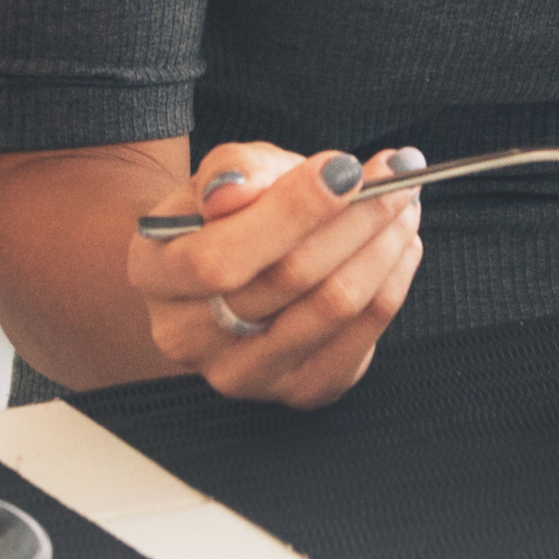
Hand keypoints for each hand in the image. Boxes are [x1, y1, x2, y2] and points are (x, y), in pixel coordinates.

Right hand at [126, 142, 424, 406]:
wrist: (229, 272)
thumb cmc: (227, 214)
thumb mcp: (220, 176)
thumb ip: (231, 171)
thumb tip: (236, 192)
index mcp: (154, 272)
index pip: (220, 255)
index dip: (291, 211)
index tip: (346, 167)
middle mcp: (187, 336)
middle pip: (289, 279)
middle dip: (357, 218)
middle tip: (398, 175)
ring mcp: (244, 374)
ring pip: (334, 306)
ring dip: (384, 246)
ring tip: (403, 203)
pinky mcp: (299, 390)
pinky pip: (363, 337)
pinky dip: (393, 282)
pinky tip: (400, 246)